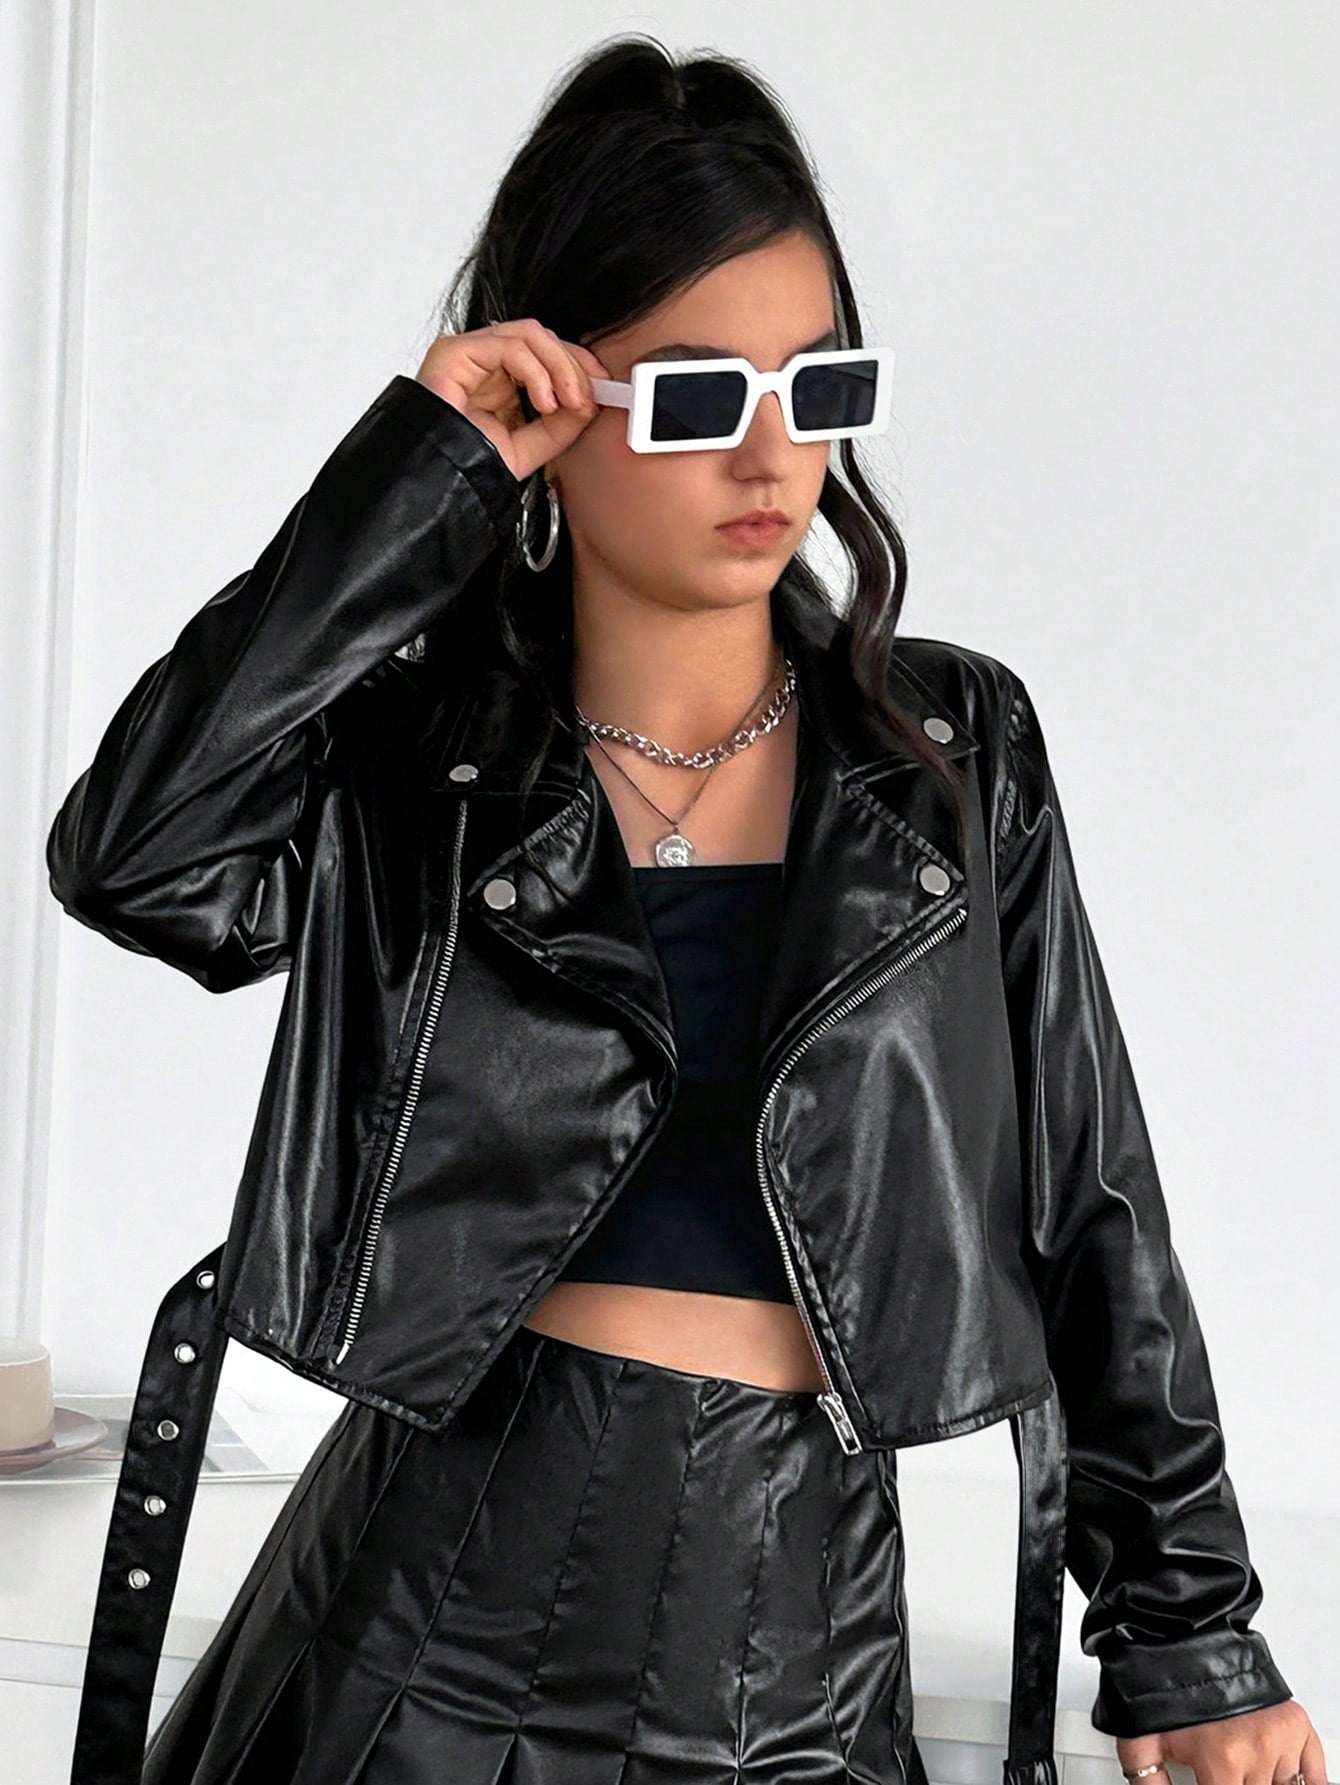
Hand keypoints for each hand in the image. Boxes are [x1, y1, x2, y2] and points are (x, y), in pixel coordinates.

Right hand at [415, 318, 611, 483]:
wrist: (442, 482)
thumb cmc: (473, 466)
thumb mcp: (533, 446)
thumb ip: (562, 424)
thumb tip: (591, 401)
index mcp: (502, 380)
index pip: (546, 353)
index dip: (578, 365)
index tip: (602, 388)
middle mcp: (485, 362)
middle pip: (542, 338)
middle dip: (574, 366)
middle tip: (588, 399)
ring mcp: (469, 353)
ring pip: (529, 334)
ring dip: (559, 367)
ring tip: (567, 403)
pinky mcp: (455, 351)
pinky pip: (509, 345)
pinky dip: (536, 371)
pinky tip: (544, 401)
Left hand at [1116, 1700, 1328, 1784]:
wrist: (1190, 1639)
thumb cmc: (1167, 1684)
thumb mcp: (1142, 1737)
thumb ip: (1148, 1780)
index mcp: (1221, 1758)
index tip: (1212, 1779)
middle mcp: (1257, 1750)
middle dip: (1235, 1782)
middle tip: (1222, 1767)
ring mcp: (1281, 1737)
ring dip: (1260, 1780)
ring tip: (1238, 1761)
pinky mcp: (1297, 1724)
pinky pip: (1312, 1775)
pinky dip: (1298, 1780)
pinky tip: (1276, 1775)